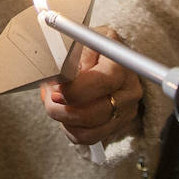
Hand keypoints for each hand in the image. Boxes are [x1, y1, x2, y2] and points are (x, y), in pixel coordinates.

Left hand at [40, 30, 142, 145]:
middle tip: (50, 97)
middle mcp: (129, 91)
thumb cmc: (93, 47)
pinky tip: (66, 112)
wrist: (109, 54)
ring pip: (88, 131)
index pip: (100, 84)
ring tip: (55, 103)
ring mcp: (125, 111)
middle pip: (93, 114)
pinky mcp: (118, 124)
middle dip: (62, 109)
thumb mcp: (83, 40)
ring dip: (64, 120)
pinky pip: (88, 138)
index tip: (56, 89)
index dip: (73, 91)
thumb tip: (58, 78)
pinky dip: (70, 128)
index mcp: (121, 65)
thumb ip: (71, 58)